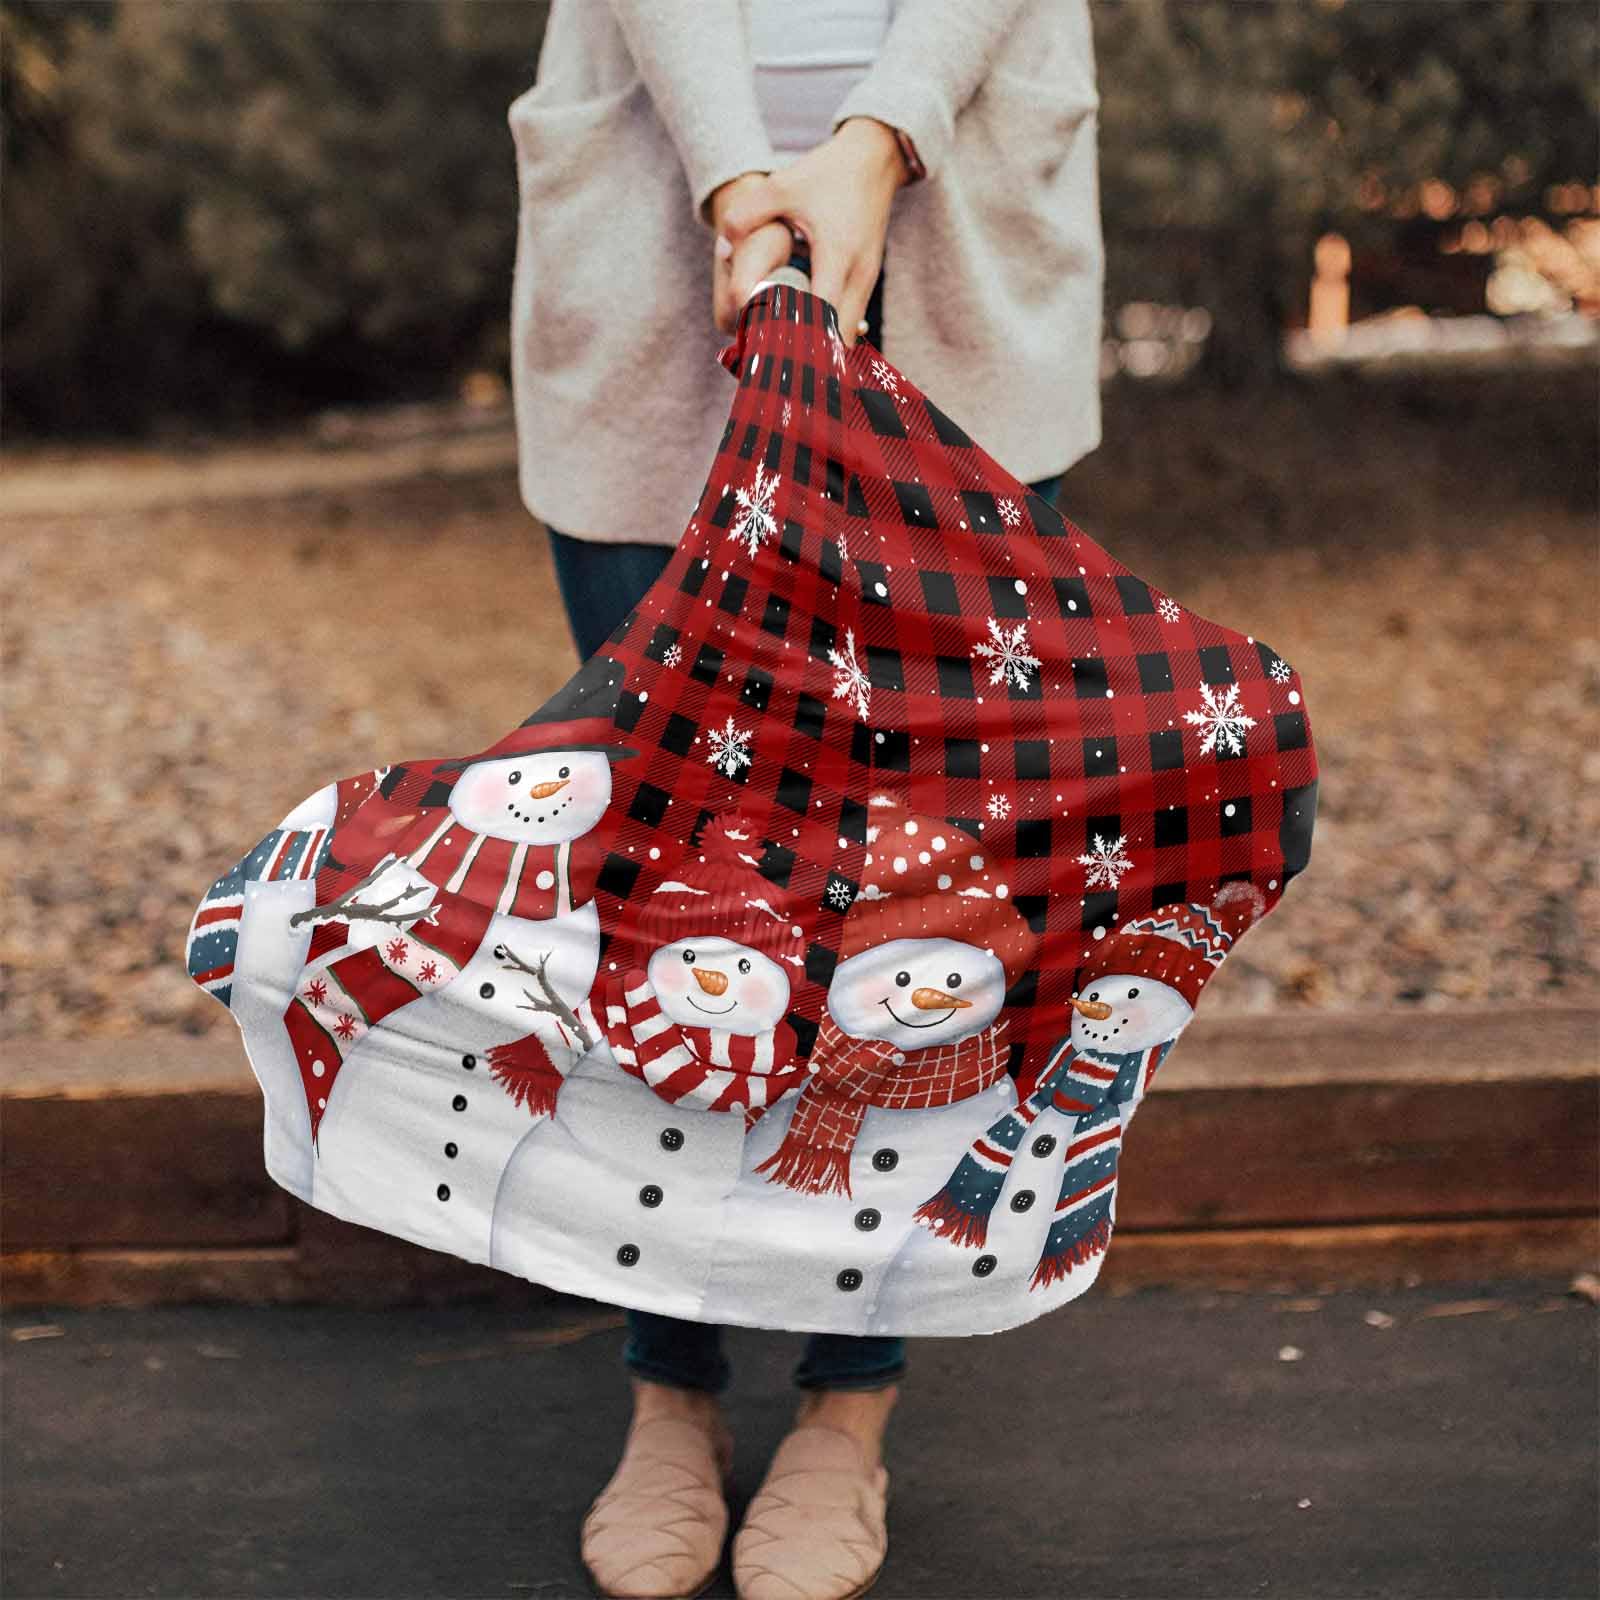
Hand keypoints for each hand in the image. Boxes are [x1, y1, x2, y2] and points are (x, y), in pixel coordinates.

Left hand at [715, 118, 907, 345]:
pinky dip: (829, 334)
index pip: (821, 318)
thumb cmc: (827, 173)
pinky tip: (803, 338)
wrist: (874, 158)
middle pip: (838, 340)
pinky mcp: (867, 281)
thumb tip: (722, 250)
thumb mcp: (782, 186)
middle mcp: (858, 276)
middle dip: (810, 357)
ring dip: (820, 348)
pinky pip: (849, 321)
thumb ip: (746, 215)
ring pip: (846, 335)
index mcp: (837, 256)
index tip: (773, 357)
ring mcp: (867, 281)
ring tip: (787, 358)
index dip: (798, 342)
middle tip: (775, 366)